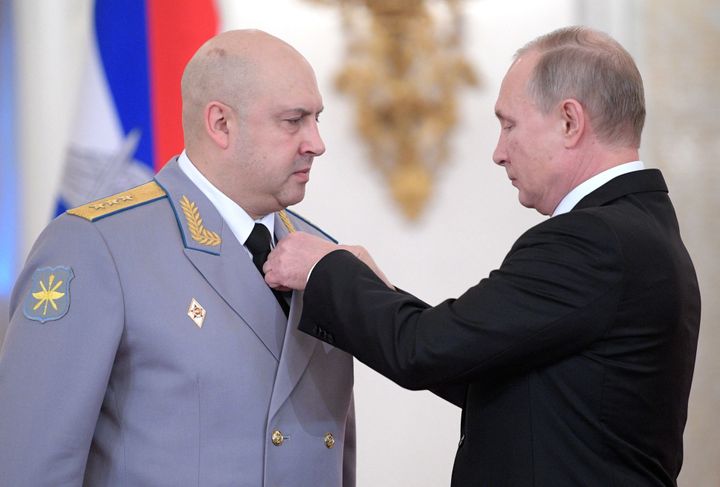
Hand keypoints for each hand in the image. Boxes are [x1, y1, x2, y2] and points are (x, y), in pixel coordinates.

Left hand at [264, 232, 394, 290]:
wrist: (334, 272)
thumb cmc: (342, 265)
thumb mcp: (352, 252)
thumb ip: (354, 256)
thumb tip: (383, 279)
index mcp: (299, 237)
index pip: (284, 248)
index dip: (290, 261)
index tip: (299, 267)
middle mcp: (287, 244)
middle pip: (275, 258)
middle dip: (283, 268)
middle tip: (296, 276)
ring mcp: (280, 257)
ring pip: (270, 269)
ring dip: (280, 277)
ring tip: (294, 281)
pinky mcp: (278, 271)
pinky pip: (269, 280)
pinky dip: (278, 285)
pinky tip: (290, 286)